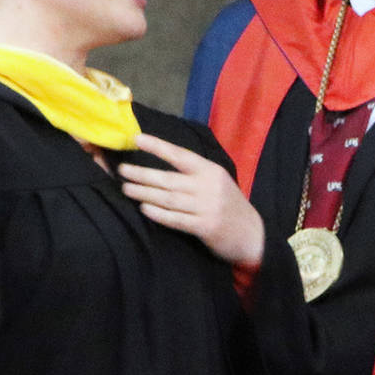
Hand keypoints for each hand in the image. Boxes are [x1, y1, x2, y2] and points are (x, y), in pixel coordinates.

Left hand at [118, 133, 264, 266]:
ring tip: (126, 189)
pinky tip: (144, 208)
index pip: (180, 155)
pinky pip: (176, 219)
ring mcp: (207, 207)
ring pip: (168, 198)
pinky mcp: (205, 227)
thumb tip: (162, 164)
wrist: (253, 235)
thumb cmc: (229, 206)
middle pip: (169, 179)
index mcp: (211, 170)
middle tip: (122, 171)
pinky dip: (158, 214)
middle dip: (142, 174)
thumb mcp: (218, 182)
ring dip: (145, 193)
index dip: (158, 146)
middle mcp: (208, 186)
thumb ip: (195, 174)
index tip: (136, 139)